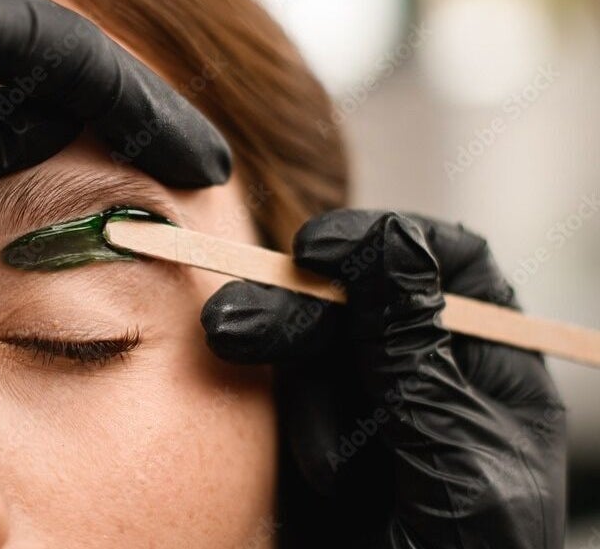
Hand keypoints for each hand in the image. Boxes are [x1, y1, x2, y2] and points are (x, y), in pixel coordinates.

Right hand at [201, 210, 565, 547]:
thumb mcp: (452, 457)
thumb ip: (416, 353)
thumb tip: (393, 245)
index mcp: (487, 373)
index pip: (450, 268)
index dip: (389, 242)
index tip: (322, 249)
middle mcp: (423, 377)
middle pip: (360, 300)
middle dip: (297, 306)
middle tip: (231, 320)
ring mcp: (362, 408)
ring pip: (308, 343)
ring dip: (280, 358)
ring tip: (266, 391)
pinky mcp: (309, 438)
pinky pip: (280, 396)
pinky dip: (277, 411)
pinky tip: (314, 475)